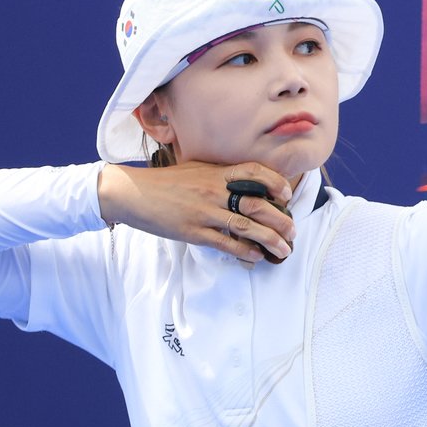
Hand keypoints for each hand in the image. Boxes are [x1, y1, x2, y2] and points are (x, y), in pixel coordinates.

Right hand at [98, 161, 295, 263]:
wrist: (134, 194)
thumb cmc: (168, 182)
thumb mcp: (197, 170)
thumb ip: (221, 175)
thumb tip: (249, 184)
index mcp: (216, 173)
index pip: (254, 171)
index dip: (275, 182)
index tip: (287, 196)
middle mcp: (213, 191)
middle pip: (257, 204)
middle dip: (280, 219)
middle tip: (292, 231)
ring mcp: (204, 212)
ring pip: (246, 227)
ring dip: (269, 240)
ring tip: (283, 249)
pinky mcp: (193, 232)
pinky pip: (225, 243)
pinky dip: (244, 251)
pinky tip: (256, 256)